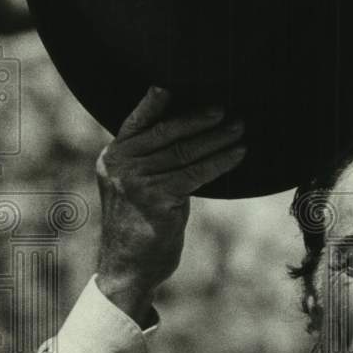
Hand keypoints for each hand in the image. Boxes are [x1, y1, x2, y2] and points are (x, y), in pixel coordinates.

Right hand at [95, 86, 245, 324]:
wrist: (127, 266)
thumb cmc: (139, 225)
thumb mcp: (136, 187)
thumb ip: (150, 160)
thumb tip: (189, 135)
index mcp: (113, 157)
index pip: (137, 122)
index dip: (154, 103)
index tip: (170, 86)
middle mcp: (120, 165)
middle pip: (167, 134)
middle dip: (199, 120)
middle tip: (226, 111)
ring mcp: (137, 181)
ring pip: (185, 153)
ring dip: (218, 140)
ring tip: (240, 130)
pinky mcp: (156, 198)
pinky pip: (195, 174)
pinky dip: (220, 162)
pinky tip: (237, 155)